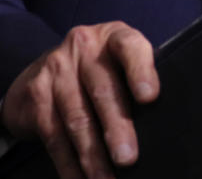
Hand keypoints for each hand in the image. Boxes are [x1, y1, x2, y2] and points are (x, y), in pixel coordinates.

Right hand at [2, 21, 158, 178]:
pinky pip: (54, 136)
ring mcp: (56, 70)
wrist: (41, 70)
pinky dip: (69, 164)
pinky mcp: (36, 96)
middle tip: (128, 158)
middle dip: (117, 127)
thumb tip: (165, 122)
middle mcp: (83, 46)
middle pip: (102, 90)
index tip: (149, 97)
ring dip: (93, 155)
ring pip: (78, 118)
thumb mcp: (119, 62)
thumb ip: (137, 79)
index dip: (141, 70)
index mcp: (113, 36)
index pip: (130, 46)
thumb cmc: (99, 70)